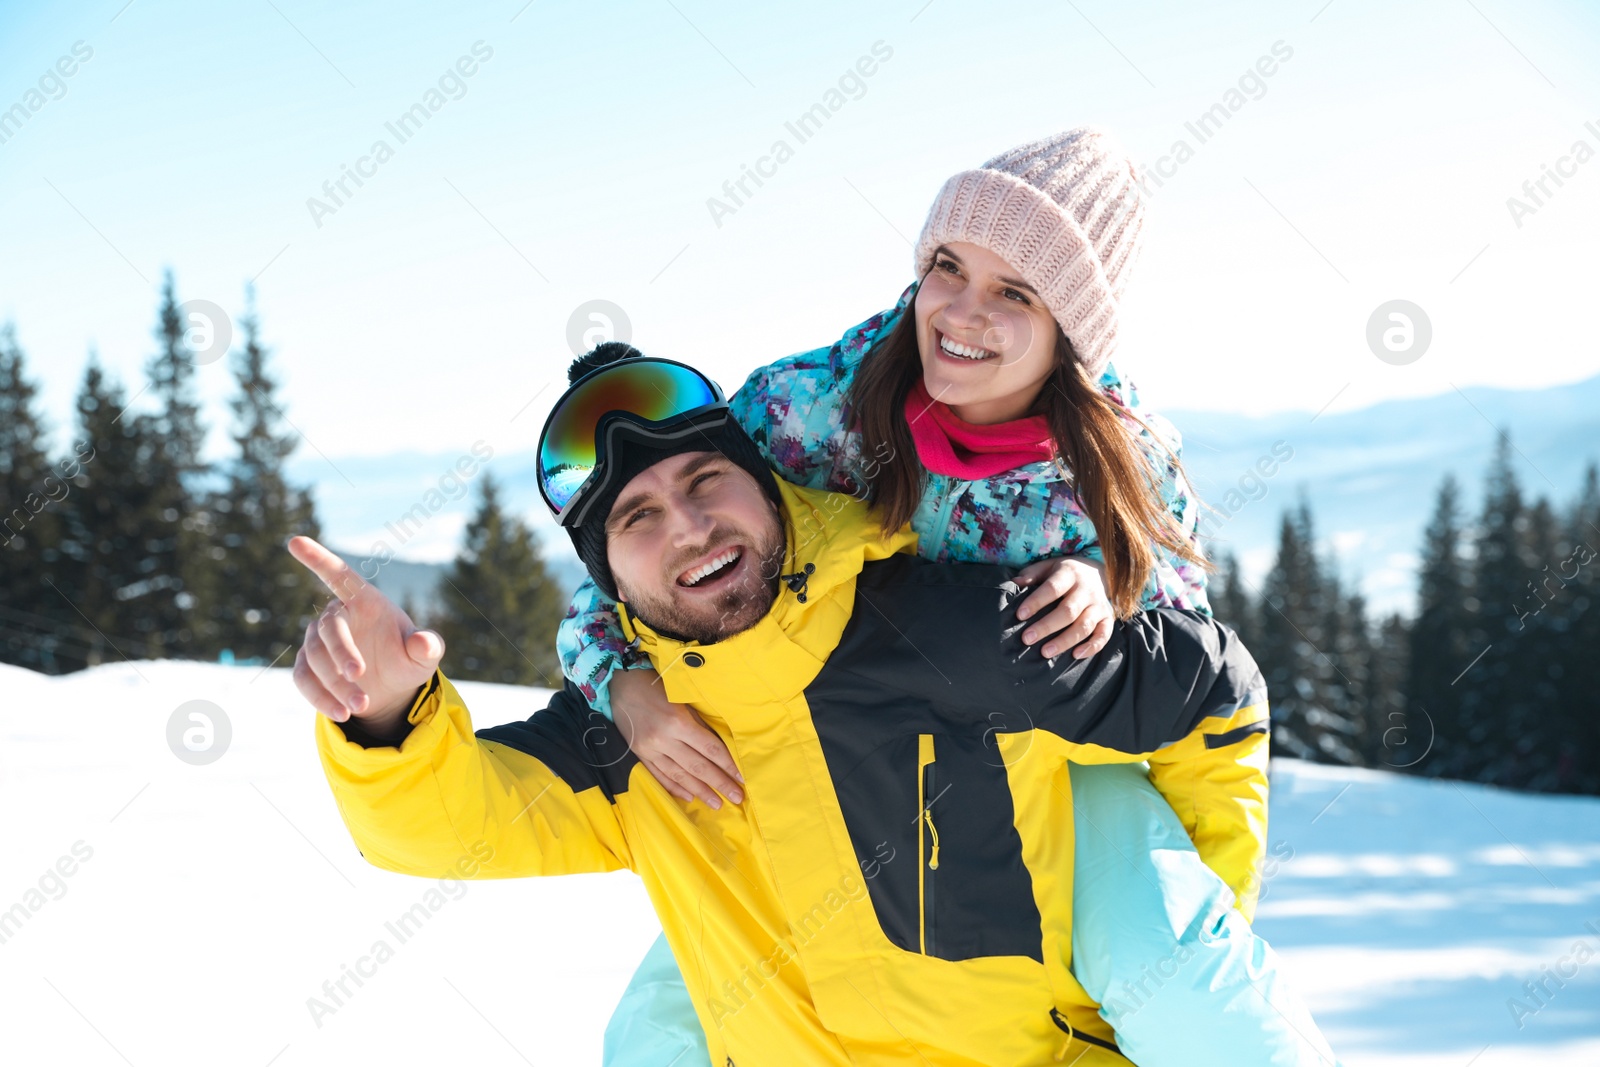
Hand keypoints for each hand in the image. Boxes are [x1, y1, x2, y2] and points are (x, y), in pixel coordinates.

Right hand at [286, 535, 444, 738]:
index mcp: (364, 601)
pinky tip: (340, 713)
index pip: (339, 576)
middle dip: (342, 654)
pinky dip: (320, 697)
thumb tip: (425, 641)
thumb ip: (428, 647)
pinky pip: (304, 679)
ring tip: (360, 707)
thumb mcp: (424, 657)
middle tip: (360, 679)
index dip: (318, 559)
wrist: (389, 689)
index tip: (295, 541)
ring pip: (315, 658)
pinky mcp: (307, 666)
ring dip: (335, 684)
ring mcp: (317, 641)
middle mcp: (337, 616)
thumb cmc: (407, 660)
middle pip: (328, 628)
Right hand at [610, 668, 743, 809]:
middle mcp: (664, 739)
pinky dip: (675, 788)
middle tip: (737, 798)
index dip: (728, 765)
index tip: (742, 778)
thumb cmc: (657, 688)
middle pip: (698, 766)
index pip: (710, 749)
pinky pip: (659, 775)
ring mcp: (650, 750)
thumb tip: (721, 748)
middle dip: (719, 784)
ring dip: (700, 792)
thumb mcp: (683, 701)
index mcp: (679, 722)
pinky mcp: (640, 755)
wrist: (621, 686)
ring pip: (679, 775)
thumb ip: (700, 725)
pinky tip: (689, 797)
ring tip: (716, 804)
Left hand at [1013, 556, 1113, 659]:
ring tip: (1045, 652)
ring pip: (1084, 626)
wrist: (1097, 571)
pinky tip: (1075, 655)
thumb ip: (1031, 574)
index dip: (1036, 602)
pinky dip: (1092, 647)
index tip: (1020, 615)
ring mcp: (1099, 605)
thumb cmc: (1064, 574)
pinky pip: (1104, 634)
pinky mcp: (1108, 618)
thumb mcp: (1048, 567)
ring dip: (1065, 641)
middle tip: (1027, 639)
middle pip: (1068, 611)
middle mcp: (1087, 589)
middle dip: (1046, 626)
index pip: (1052, 588)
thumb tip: (1015, 583)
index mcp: (1070, 573)